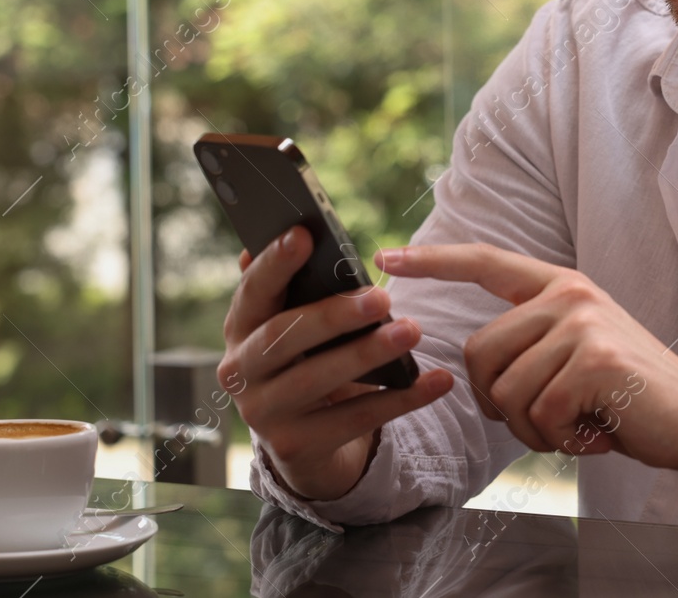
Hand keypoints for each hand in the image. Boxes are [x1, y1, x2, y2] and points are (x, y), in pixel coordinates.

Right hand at [218, 227, 453, 501]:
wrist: (303, 442)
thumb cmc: (306, 361)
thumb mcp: (294, 325)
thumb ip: (297, 288)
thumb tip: (301, 232)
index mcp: (240, 328)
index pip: (253, 291)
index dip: (275, 263)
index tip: (304, 234)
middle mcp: (240, 370)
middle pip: (284, 337)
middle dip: (334, 315)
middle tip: (382, 297)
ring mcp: (264, 413)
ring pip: (319, 380)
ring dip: (368, 355)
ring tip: (412, 331)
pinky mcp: (297, 446)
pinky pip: (356, 419)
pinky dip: (400, 399)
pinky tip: (437, 381)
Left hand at [375, 243, 677, 473]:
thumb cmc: (627, 395)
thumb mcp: (576, 352)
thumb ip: (531, 343)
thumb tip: (471, 364)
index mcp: (559, 286)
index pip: (485, 262)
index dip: (435, 260)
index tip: (389, 257)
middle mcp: (568, 295)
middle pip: (479, 354)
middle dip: (501, 404)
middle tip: (550, 417)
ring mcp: (582, 324)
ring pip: (505, 392)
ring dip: (536, 428)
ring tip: (580, 423)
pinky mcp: (595, 360)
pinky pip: (540, 414)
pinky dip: (562, 439)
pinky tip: (596, 431)